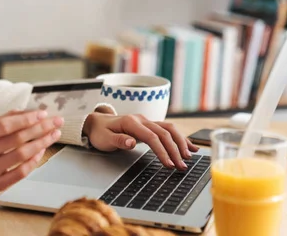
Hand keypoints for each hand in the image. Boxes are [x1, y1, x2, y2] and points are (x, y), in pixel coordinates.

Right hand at [0, 110, 63, 192]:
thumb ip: (10, 117)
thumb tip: (35, 112)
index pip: (5, 125)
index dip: (26, 119)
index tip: (44, 113)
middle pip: (16, 140)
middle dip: (40, 129)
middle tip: (57, 122)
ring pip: (21, 156)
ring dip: (42, 143)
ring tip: (54, 134)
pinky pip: (21, 173)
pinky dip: (34, 160)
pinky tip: (42, 150)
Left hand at [83, 113, 199, 170]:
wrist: (96, 123)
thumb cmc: (99, 132)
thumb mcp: (104, 138)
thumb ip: (118, 140)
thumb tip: (132, 142)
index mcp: (131, 122)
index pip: (152, 137)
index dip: (162, 151)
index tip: (169, 164)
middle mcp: (142, 119)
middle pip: (164, 133)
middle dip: (175, 150)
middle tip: (182, 166)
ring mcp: (147, 121)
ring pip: (169, 129)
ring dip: (181, 142)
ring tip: (189, 157)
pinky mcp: (149, 125)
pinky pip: (168, 130)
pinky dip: (179, 138)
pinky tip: (190, 146)